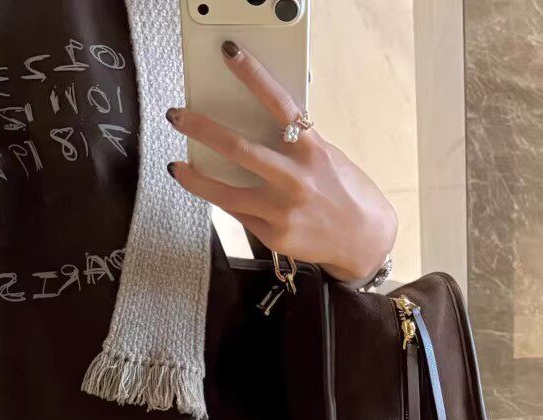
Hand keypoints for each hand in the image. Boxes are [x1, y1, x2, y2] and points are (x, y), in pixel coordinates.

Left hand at [165, 43, 397, 284]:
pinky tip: (216, 195)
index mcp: (312, 151)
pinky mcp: (274, 235)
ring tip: (177, 168)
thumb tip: (259, 128)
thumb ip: (296, 145)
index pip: (279, 104)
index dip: (253, 76)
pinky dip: (226, 202)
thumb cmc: (346, 193)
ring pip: (227, 193)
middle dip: (202, 129)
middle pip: (239, 149)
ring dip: (196, 179)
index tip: (230, 55)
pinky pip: (241, 215)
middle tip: (178, 116)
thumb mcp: (327, 158)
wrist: (365, 241)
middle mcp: (296, 179)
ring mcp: (283, 210)